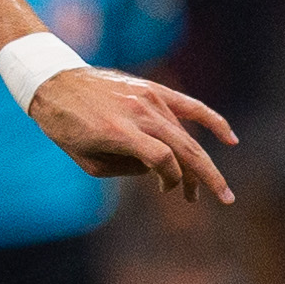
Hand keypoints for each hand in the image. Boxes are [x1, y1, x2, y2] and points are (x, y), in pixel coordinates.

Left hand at [30, 66, 236, 202]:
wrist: (55, 84)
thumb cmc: (66, 128)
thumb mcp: (89, 160)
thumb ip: (128, 169)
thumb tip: (160, 169)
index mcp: (119, 132)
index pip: (163, 159)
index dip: (172, 178)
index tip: (167, 189)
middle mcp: (138, 113)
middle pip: (185, 148)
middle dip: (205, 177)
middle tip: (224, 199)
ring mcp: (148, 98)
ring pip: (185, 134)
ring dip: (198, 161)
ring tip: (204, 184)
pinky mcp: (152, 90)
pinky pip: (189, 106)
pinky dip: (212, 121)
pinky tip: (230, 139)